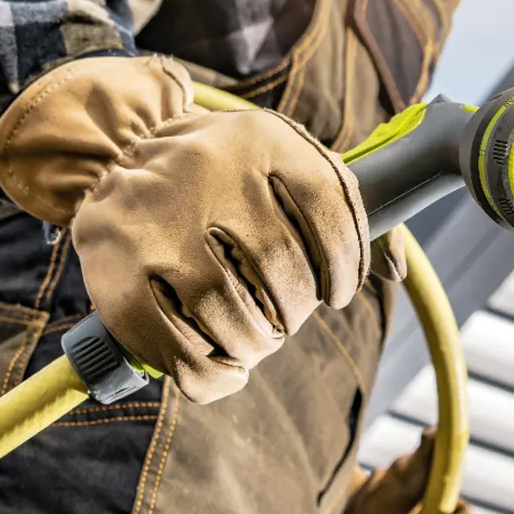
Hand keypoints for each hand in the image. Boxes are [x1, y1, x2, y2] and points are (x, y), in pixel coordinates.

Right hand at [0, 55, 401, 401]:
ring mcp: (154, 223)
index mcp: (260, 138)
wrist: (116, 158)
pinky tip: (227, 368)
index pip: (332, 211)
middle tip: (289, 313)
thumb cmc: (231, 178)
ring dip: (258, 343)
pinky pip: (180, 351)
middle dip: (297, 308)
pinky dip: (213, 375)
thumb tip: (398, 270)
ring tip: (259, 337)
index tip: (340, 289)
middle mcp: (204, 170)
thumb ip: (349, 214)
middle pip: (283, 270)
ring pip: (234, 315)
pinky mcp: (116, 274)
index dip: (347, 264)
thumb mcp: (288, 167)